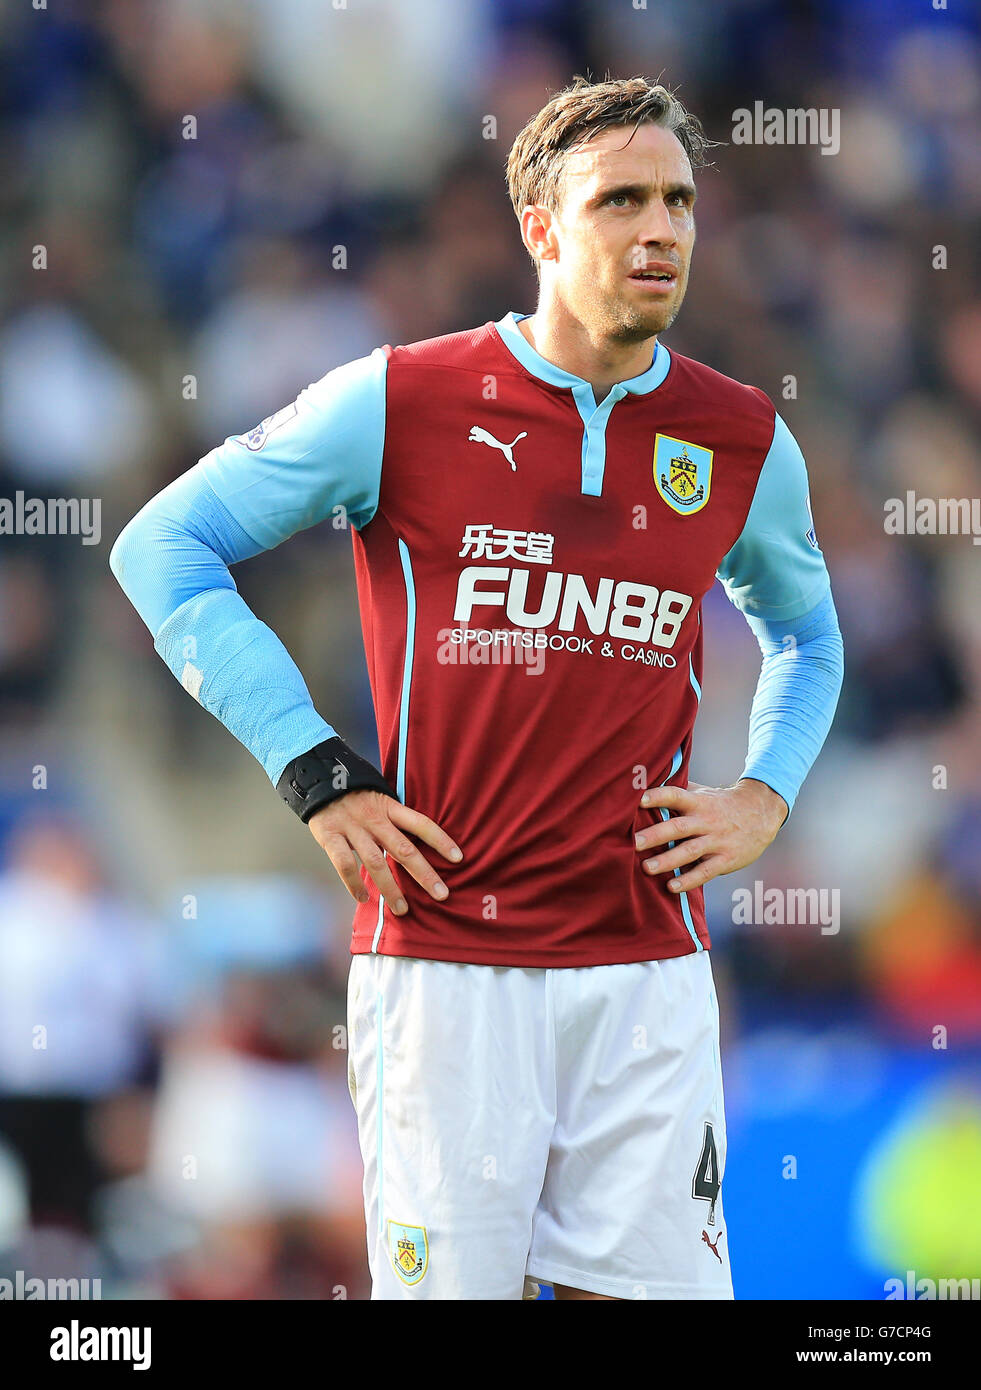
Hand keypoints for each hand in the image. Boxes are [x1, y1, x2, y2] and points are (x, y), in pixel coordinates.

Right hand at [308, 791, 461, 915]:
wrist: (317, 780)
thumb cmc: (355, 796)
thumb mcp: (380, 799)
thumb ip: (395, 819)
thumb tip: (420, 844)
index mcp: (389, 807)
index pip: (421, 823)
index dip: (440, 839)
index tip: (458, 858)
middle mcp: (374, 818)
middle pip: (403, 848)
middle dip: (424, 874)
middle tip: (441, 894)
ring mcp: (352, 828)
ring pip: (375, 862)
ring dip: (390, 888)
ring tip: (402, 909)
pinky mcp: (330, 836)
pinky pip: (344, 864)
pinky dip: (353, 884)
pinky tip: (364, 899)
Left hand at [633, 777, 787, 893]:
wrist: (763, 812)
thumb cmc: (722, 803)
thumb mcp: (703, 792)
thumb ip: (678, 790)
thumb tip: (648, 779)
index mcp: (699, 802)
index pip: (676, 796)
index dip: (658, 797)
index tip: (640, 800)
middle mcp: (707, 821)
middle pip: (679, 827)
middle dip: (655, 835)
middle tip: (634, 842)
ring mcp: (717, 841)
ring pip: (690, 851)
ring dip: (667, 860)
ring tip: (646, 867)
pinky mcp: (726, 859)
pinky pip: (705, 872)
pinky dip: (688, 880)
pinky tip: (671, 887)